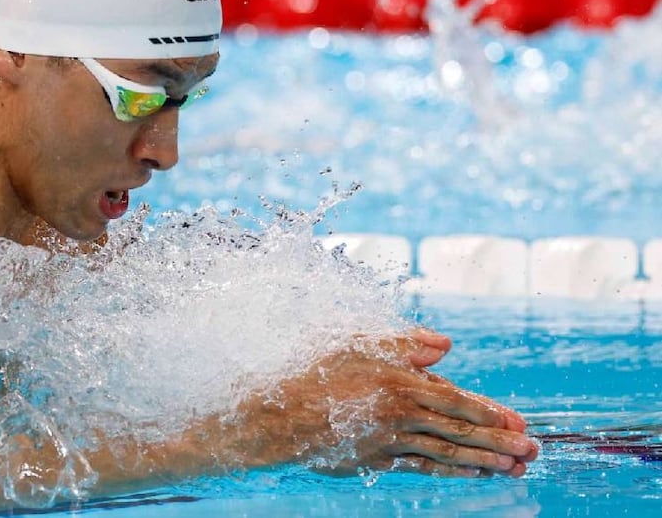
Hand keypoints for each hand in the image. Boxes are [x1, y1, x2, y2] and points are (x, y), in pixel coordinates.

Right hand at [231, 343, 538, 477]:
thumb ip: (404, 343)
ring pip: (446, 451)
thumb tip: (446, 344)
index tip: (520, 421)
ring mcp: (390, 440)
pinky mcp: (378, 459)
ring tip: (515, 467)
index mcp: (400, 383)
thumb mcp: (361, 345)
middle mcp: (400, 414)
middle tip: (533, 450)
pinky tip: (473, 473)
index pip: (455, 399)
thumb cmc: (319, 374)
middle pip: (459, 429)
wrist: (281, 414)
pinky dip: (452, 470)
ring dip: (484, 460)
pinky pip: (423, 466)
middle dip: (499, 441)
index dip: (490, 412)